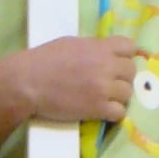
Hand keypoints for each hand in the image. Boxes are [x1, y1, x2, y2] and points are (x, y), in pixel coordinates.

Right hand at [7, 34, 138, 123]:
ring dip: (118, 97)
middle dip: (122, 77)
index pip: (130, 48)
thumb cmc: (43, 60)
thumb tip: (104, 53)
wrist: (27, 82)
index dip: (125, 56)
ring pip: (127, 93)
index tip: (116, 63)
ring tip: (104, 99)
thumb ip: (92, 48)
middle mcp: (106, 66)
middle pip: (131, 72)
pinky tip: (103, 112)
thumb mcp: (71, 44)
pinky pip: (119, 113)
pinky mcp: (97, 108)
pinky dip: (113, 113)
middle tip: (109, 83)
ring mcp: (103, 88)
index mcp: (100, 47)